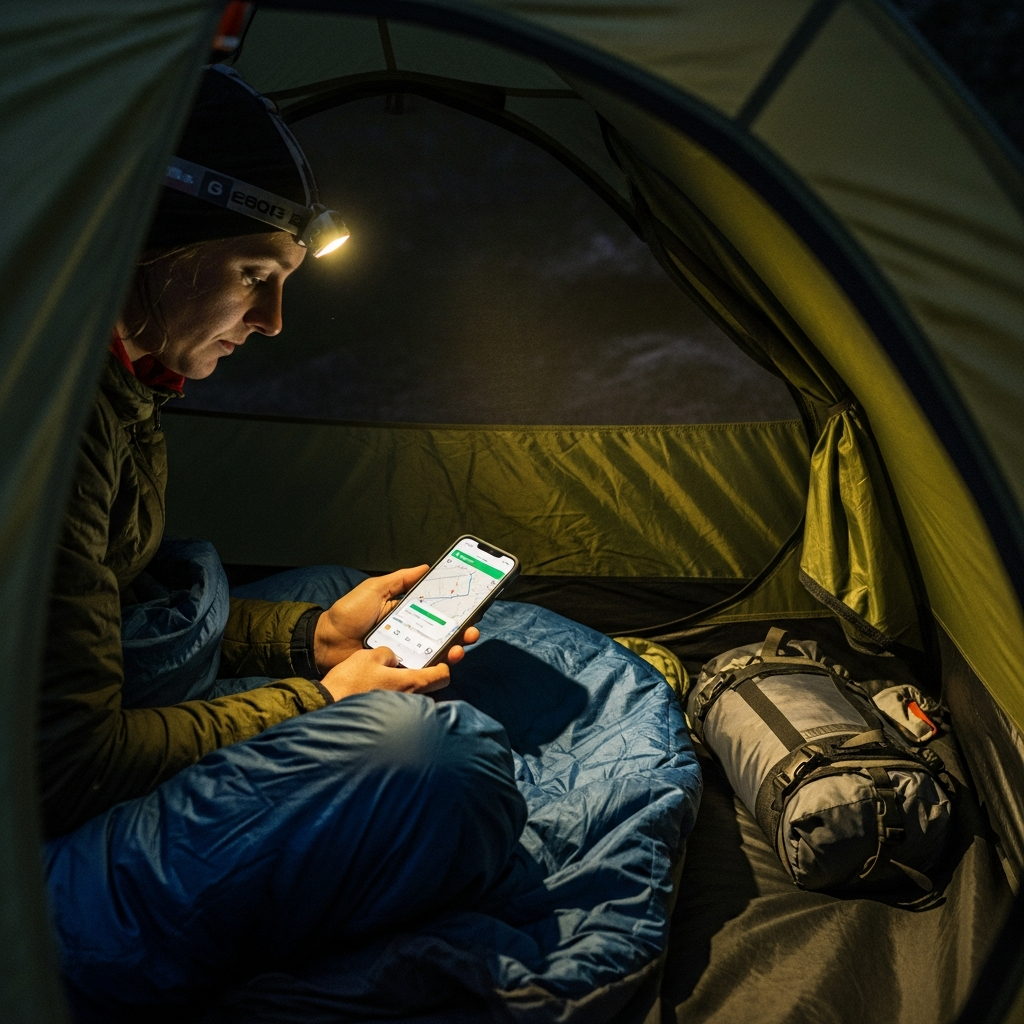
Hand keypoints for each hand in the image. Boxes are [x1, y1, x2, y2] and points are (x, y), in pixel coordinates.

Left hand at [313, 566, 480, 673]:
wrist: (326, 643)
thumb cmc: (348, 614)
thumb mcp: (375, 589)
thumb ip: (400, 579)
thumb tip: (425, 566)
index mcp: (408, 612)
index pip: (439, 610)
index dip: (457, 609)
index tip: (472, 605)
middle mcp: (411, 633)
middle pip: (445, 633)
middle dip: (463, 632)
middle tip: (471, 630)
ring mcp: (406, 653)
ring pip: (438, 653)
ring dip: (455, 650)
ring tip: (460, 647)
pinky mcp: (399, 670)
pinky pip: (422, 670)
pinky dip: (436, 668)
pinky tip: (445, 663)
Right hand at [320, 646, 451, 700]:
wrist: (326, 705)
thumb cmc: (350, 682)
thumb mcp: (370, 656)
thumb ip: (389, 654)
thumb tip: (394, 661)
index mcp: (410, 683)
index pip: (442, 676)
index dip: (444, 664)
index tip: (438, 658)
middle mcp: (409, 700)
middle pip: (430, 686)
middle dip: (428, 673)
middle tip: (417, 661)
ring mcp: (398, 710)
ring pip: (414, 694)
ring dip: (409, 684)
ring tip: (396, 671)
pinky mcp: (386, 715)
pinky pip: (399, 701)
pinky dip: (396, 693)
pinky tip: (381, 683)